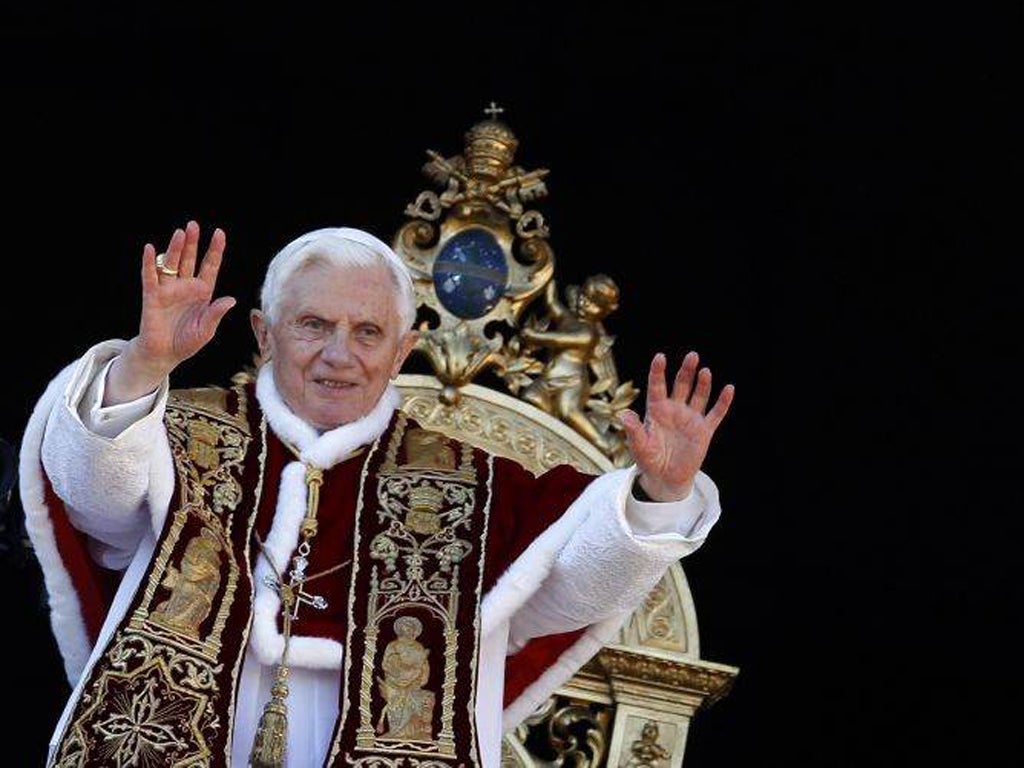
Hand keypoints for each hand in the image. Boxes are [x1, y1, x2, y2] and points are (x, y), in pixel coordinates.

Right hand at [105, 221, 234, 403]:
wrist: (164, 354)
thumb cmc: (187, 342)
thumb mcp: (206, 329)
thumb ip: (216, 313)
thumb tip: (230, 299)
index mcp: (202, 292)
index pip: (210, 266)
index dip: (215, 250)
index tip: (219, 233)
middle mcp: (185, 286)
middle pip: (189, 259)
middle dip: (192, 242)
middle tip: (193, 225)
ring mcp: (168, 289)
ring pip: (171, 264)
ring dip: (175, 248)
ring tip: (180, 233)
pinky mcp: (152, 296)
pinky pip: (150, 276)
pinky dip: (149, 263)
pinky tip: (150, 248)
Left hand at [619, 351, 734, 501]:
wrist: (665, 478)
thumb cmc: (649, 460)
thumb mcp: (639, 445)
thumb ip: (634, 429)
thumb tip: (623, 414)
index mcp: (656, 410)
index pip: (657, 386)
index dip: (658, 372)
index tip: (660, 357)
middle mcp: (674, 410)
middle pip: (681, 385)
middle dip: (686, 370)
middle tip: (692, 355)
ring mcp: (690, 418)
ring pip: (699, 395)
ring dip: (703, 383)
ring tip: (705, 371)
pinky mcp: (704, 430)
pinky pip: (716, 413)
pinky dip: (723, 402)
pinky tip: (729, 389)